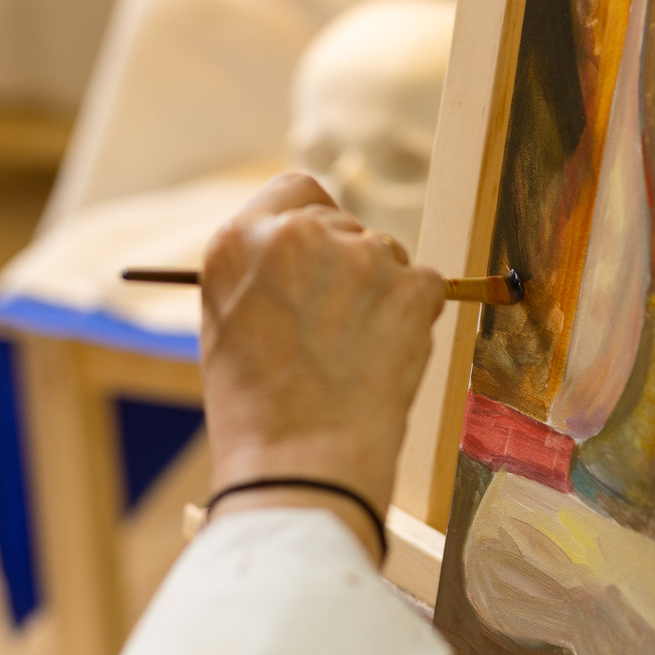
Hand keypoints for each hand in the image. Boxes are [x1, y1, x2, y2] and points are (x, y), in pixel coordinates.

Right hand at [198, 173, 444, 558]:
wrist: (301, 464)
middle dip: (350, 266)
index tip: (322, 255)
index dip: (314, 223)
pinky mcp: (411, 285)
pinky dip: (415, 318)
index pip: (295, 190)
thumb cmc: (258, 411)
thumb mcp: (229, 323)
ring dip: (384, 293)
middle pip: (346, 225)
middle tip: (342, 327)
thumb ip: (266, 273)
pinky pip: (426, 286)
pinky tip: (384, 360)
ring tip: (356, 355)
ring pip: (389, 255)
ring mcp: (360, 256)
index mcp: (240, 240)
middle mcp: (299, 234)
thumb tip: (309, 258)